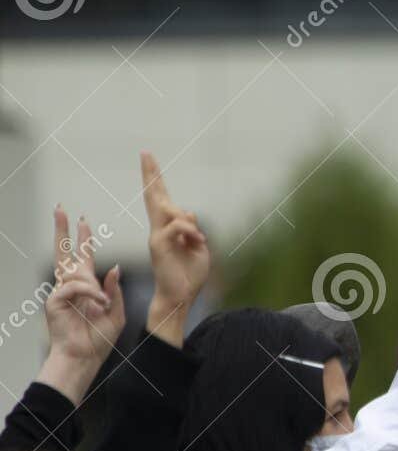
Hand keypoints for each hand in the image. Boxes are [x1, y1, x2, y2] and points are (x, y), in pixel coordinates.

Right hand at [45, 207, 123, 372]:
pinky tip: (98, 304)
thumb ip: (114, 290)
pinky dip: (89, 294)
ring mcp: (61, 292)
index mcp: (87, 288)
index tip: (82, 221)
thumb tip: (115, 268)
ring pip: (74, 271)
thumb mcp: (116, 312)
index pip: (83, 257)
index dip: (83, 240)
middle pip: (64, 252)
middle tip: (61, 209)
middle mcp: (72, 286)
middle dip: (63, 230)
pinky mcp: (54, 300)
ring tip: (102, 305)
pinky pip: (73, 286)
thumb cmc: (99, 339)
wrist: (85, 357)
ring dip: (93, 288)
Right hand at [141, 152, 209, 343]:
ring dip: (189, 223)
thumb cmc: (189, 276)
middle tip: (145, 153)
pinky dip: (190, 231)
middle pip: (155, 196)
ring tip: (197, 241)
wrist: (179, 297)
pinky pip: (177, 225)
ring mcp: (157, 235)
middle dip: (151, 174)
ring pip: (170, 210)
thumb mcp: (199, 248)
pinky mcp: (158, 244)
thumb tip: (188, 211)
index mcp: (169, 229)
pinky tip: (197, 242)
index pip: (162, 200)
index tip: (148, 159)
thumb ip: (193, 229)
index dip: (156, 180)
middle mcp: (159, 229)